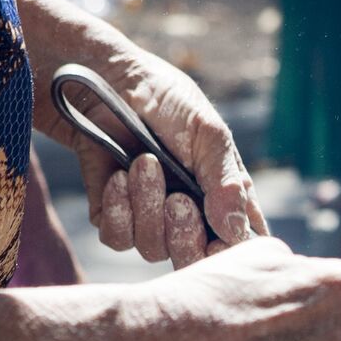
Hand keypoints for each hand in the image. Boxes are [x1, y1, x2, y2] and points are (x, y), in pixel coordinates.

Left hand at [43, 48, 267, 265]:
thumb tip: (236, 231)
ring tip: (143, 163)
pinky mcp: (113, 216)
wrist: (104, 81)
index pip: (236, 243)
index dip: (229, 253)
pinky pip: (118, 239)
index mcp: (223, 197)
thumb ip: (227, 183)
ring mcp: (150, 218)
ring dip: (147, 206)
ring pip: (154, 250)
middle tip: (177, 200)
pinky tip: (118, 175)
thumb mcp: (209, 134)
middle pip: (193, 259)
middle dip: (185, 236)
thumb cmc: (165, 99)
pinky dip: (118, 208)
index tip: (218, 243)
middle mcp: (189, 214)